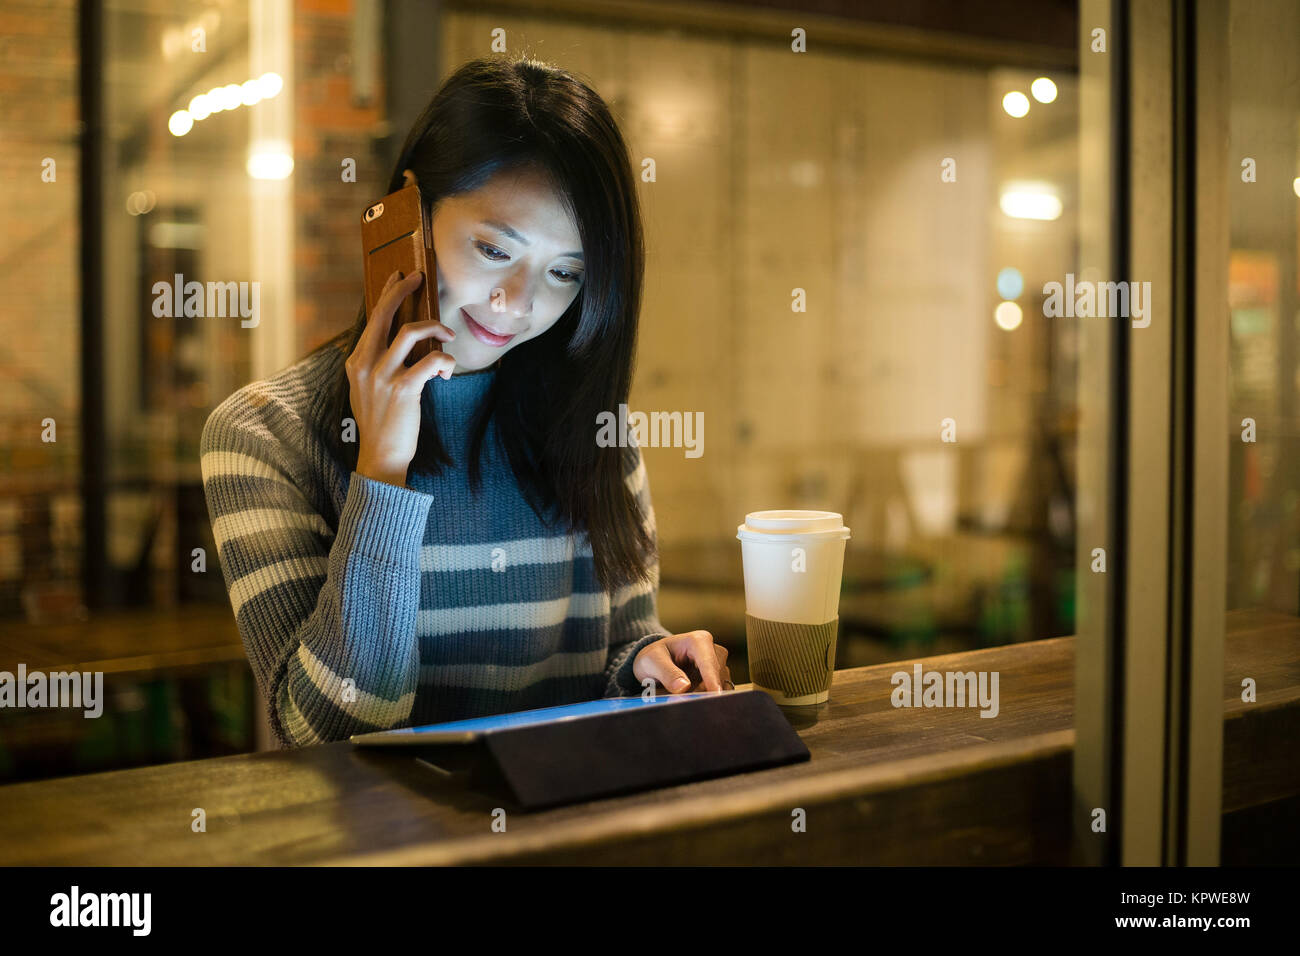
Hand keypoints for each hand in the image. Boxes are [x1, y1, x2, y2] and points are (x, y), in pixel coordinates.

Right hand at [347, 268, 457, 485]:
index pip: (372, 318)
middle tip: (420, 278)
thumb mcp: (368, 390)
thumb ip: (378, 365)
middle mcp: (365, 364)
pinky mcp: (403, 389)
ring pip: (411, 332)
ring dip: (436, 328)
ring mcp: (382, 376)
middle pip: (384, 314)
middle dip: (403, 290)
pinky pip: (432, 360)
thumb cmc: (381, 423)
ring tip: (447, 336)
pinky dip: (445, 362)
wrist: (380, 457)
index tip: (399, 277)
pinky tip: (447, 373)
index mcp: (356, 362)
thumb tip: (401, 342)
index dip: (386, 294)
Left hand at [632, 630, 732, 694]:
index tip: (715, 694)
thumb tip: (684, 687)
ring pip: (718, 688)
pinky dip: (703, 698)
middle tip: (678, 700)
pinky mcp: (719, 678)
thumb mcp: (652, 662)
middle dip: (701, 692)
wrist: (656, 662)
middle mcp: (713, 650)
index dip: (712, 680)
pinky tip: (688, 696)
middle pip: (716, 678)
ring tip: (678, 695)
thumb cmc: (654, 657)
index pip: (709, 663)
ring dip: (701, 697)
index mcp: (698, 641)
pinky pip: (717, 693)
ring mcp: (719, 665)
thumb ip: (667, 674)